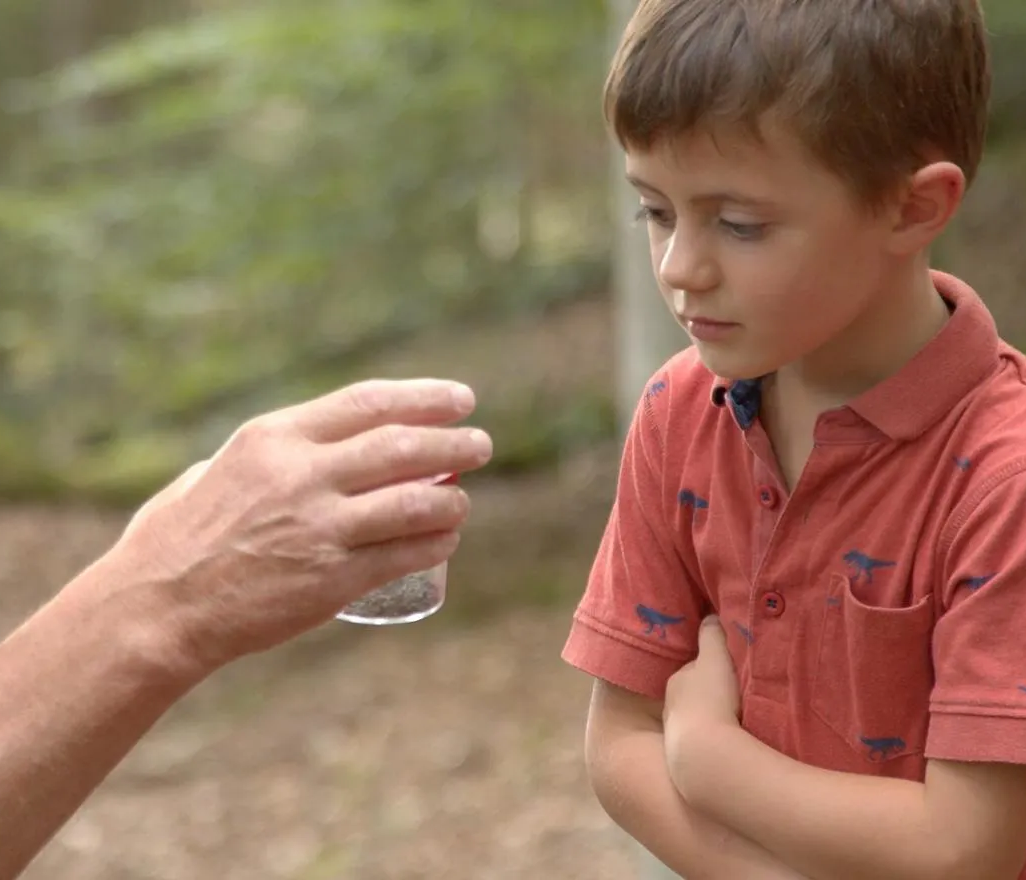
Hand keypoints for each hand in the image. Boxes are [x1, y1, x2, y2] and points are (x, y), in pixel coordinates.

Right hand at [109, 379, 492, 673]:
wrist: (157, 606)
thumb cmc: (179, 536)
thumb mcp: (217, 469)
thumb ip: (270, 456)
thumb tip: (313, 448)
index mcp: (274, 438)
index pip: (368, 402)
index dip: (424, 398)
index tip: (460, 400)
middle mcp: (302, 475)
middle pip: (402, 447)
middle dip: (453, 444)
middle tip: (481, 445)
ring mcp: (319, 529)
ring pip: (414, 503)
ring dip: (454, 499)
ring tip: (466, 499)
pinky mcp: (331, 579)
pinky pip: (403, 556)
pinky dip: (435, 544)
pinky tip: (448, 539)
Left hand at [663, 616, 740, 785]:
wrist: (705, 755)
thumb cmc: (711, 700)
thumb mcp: (715, 659)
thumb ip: (713, 636)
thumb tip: (710, 616)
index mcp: (677, 681)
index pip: (696, 668)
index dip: (713, 666)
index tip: (729, 669)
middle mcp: (671, 706)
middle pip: (697, 693)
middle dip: (713, 693)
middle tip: (737, 695)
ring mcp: (677, 733)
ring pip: (700, 718)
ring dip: (715, 717)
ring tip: (738, 720)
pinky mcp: (687, 757)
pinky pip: (705, 741)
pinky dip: (716, 738)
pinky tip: (732, 743)